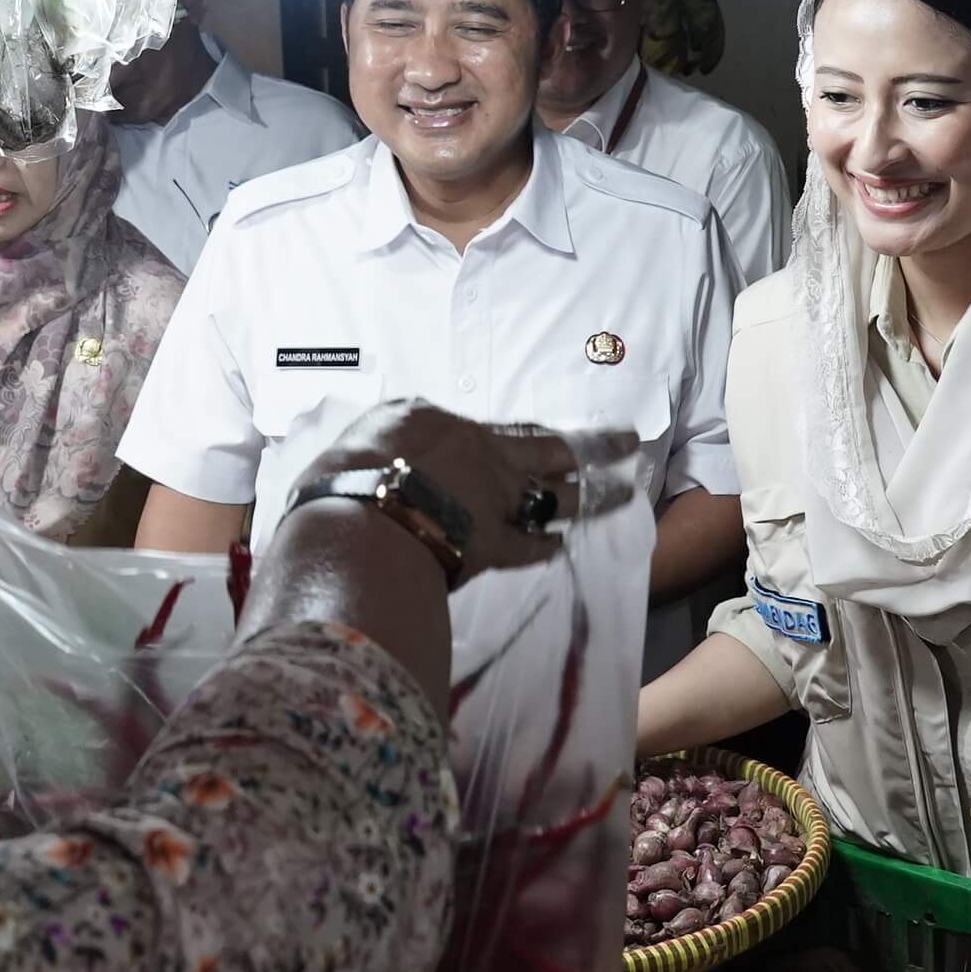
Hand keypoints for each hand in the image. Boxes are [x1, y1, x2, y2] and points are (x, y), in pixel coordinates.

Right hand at [301, 405, 630, 575]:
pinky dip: (544, 547)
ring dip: (594, 495)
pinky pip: (528, 548)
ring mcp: (491, 501)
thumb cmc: (342, 476)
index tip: (550, 429)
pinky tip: (559, 547)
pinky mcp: (490, 547)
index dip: (535, 429)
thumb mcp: (363, 439)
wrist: (355, 527)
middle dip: (594, 444)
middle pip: (550, 448)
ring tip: (623, 492)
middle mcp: (480, 454)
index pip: (502, 427)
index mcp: (442, 423)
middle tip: (628, 441)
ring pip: (558, 497)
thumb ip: (389, 441)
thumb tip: (390, 448)